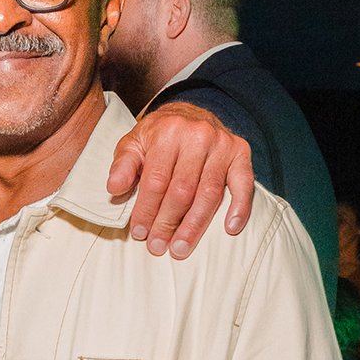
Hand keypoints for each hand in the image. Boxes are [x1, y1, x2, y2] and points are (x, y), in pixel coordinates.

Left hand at [107, 102, 253, 257]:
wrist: (188, 112)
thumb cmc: (157, 135)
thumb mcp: (133, 143)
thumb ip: (123, 166)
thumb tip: (114, 189)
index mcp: (167, 132)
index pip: (155, 180)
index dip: (146, 210)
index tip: (139, 232)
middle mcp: (197, 136)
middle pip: (182, 190)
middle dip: (168, 222)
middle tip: (157, 246)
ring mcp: (222, 144)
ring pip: (209, 193)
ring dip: (195, 225)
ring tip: (181, 248)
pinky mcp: (241, 152)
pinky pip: (244, 184)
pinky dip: (239, 208)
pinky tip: (229, 229)